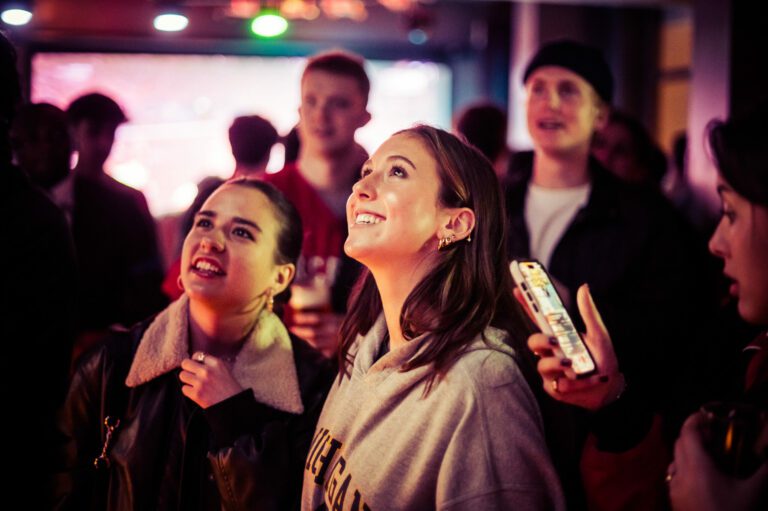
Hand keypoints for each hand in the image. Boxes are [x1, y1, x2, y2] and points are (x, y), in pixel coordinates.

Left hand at [179, 353, 243, 408]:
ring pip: (182, 375)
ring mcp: (201, 383)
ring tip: (194, 384)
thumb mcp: (225, 370)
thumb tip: (196, 360)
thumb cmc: (230, 388)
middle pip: (185, 363)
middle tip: (191, 374)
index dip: (195, 361)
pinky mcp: (196, 394)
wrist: (233, 404)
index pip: (197, 355)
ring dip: (187, 380)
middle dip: (187, 369)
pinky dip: (189, 391)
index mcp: (216, 363)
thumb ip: (212, 364)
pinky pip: (184, 389)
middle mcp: (207, 371)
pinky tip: (196, 393)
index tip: (197, 366)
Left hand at [290, 310, 341, 358]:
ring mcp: (335, 343)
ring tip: (299, 333)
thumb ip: (324, 316)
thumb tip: (304, 314)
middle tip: (291, 328)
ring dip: (305, 338)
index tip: (294, 317)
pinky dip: (314, 345)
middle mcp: (335, 332)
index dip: (304, 318)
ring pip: (315, 342)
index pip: (316, 319)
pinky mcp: (335, 352)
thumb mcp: (337, 317)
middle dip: (300, 330)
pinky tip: (310, 341)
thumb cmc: (345, 325)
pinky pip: (320, 350)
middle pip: (313, 332)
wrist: (360, 338)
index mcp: (336, 320)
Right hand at [521, 284, 623, 410]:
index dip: (526, 304)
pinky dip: (576, 382)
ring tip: (571, 364)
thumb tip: (583, 288)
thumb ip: (588, 313)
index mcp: (557, 335)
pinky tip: (587, 380)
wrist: (610, 387)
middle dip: (541, 340)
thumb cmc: (602, 359)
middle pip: (533, 342)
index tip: (519, 289)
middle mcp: (550, 352)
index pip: (537, 318)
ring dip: (557, 364)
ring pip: (542, 365)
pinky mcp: (555, 388)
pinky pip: (559, 384)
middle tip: (554, 341)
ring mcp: (550, 370)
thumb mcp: (598, 334)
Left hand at [669, 412, 767, 510]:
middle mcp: (680, 473)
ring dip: (688, 450)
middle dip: (694, 434)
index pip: (687, 432)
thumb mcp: (753, 493)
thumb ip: (765, 471)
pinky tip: (703, 476)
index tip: (708, 414)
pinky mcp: (674, 501)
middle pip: (680, 443)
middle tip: (714, 433)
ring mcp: (674, 488)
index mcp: (696, 467)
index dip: (695, 419)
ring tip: (709, 453)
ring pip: (675, 459)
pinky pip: (674, 475)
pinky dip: (685, 467)